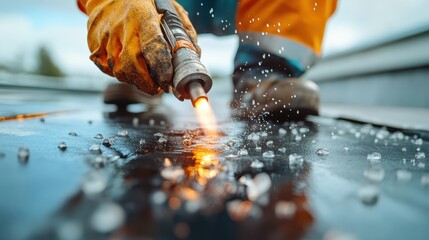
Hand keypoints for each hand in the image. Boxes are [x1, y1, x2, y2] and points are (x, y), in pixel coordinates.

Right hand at [78, 0, 199, 94]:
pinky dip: (120, 75)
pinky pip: (107, 68)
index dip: (161, 68)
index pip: (153, 45)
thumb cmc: (144, 2)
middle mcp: (122, 27)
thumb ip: (183, 29)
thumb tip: (195, 54)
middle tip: (158, 89)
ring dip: (134, 81)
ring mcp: (105, 36)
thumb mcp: (167, 7)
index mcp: (143, 16)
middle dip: (147, 83)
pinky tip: (129, 71)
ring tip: (146, 80)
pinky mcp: (94, 44)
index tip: (168, 81)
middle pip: (132, 63)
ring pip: (118, 69)